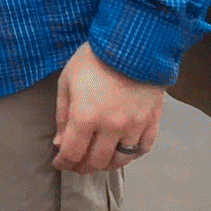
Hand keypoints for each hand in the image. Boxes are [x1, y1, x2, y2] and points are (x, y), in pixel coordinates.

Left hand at [53, 42, 163, 172]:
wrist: (133, 44)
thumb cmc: (94, 59)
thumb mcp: (67, 82)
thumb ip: (62, 116)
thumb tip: (60, 143)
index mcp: (85, 117)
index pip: (72, 153)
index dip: (63, 162)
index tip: (59, 162)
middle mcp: (110, 127)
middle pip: (95, 162)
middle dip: (82, 167)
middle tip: (76, 164)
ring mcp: (134, 126)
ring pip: (120, 160)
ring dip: (105, 164)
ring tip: (98, 158)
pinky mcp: (151, 121)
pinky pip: (142, 149)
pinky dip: (130, 154)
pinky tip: (121, 149)